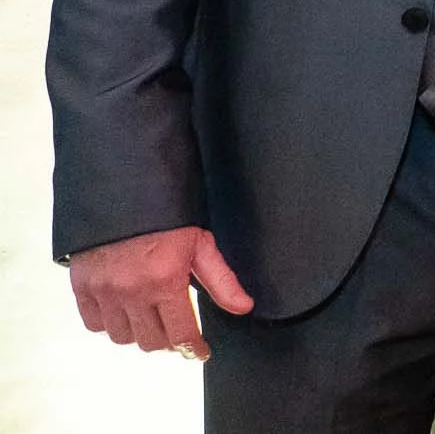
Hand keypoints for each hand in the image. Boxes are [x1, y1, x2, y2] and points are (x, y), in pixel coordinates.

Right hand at [68, 225, 253, 359]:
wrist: (122, 192)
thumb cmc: (166, 216)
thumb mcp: (201, 243)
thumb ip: (221, 280)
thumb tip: (243, 307)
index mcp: (165, 281)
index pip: (181, 333)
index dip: (194, 347)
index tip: (201, 351)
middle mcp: (132, 292)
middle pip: (151, 341)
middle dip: (169, 340)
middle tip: (177, 330)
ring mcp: (104, 292)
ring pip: (122, 337)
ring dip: (140, 333)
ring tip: (152, 317)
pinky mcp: (82, 287)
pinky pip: (95, 324)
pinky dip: (110, 324)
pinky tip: (125, 311)